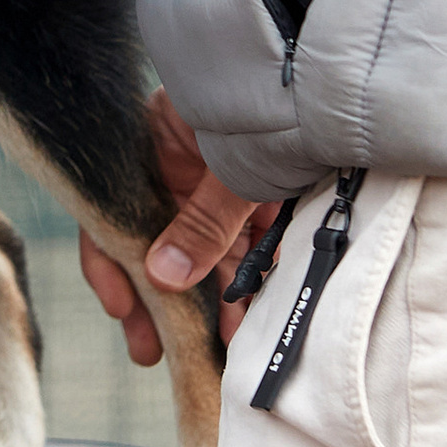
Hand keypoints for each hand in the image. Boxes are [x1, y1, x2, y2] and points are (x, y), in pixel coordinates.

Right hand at [78, 87, 278, 363]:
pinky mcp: (259, 199)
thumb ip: (201, 223)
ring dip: (204, 301)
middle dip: (156, 298)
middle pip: (155, 239)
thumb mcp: (230, 170)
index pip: (116, 209)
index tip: (121, 310)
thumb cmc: (273, 110)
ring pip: (202, 251)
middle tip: (149, 351)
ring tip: (207, 352)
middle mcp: (179, 165)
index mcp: (154, 141)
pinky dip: (241, 286)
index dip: (111, 261)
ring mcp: (218, 184)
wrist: (335, 93)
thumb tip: (162, 280)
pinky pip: (242, 250)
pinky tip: (242, 324)